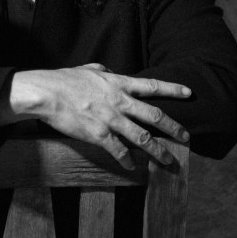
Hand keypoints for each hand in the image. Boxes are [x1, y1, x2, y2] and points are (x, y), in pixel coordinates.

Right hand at [1, 63, 190, 169]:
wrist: (47, 93)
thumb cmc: (64, 79)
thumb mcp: (89, 69)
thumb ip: (104, 71)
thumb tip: (110, 72)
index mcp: (118, 84)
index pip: (152, 86)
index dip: (172, 89)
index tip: (189, 93)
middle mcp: (120, 102)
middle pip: (154, 115)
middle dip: (173, 127)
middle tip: (187, 137)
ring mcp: (111, 119)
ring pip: (142, 137)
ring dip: (158, 150)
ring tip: (169, 160)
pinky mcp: (99, 135)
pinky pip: (119, 151)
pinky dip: (128, 160)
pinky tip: (132, 167)